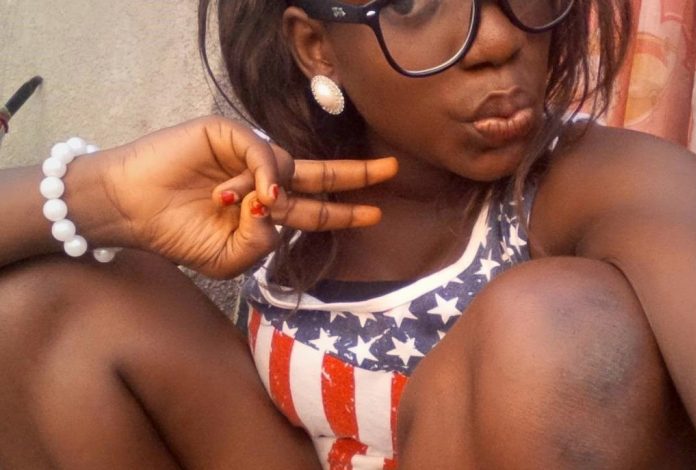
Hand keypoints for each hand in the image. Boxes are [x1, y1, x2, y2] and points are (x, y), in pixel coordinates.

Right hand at [98, 116, 396, 277]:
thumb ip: (261, 245)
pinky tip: (240, 194)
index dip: (345, 211)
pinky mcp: (230, 133)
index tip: (376, 213)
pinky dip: (257, 175)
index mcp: (268, 209)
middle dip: (357, 174)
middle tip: (391, 170)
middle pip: (322, 174)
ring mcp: (249, 154)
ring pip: (283, 171)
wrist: (133, 210)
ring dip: (262, 196)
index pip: (316, 208)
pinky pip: (261, 153)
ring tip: (222, 204)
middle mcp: (266, 179)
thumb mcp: (228, 260)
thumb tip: (277, 209)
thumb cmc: (179, 235)